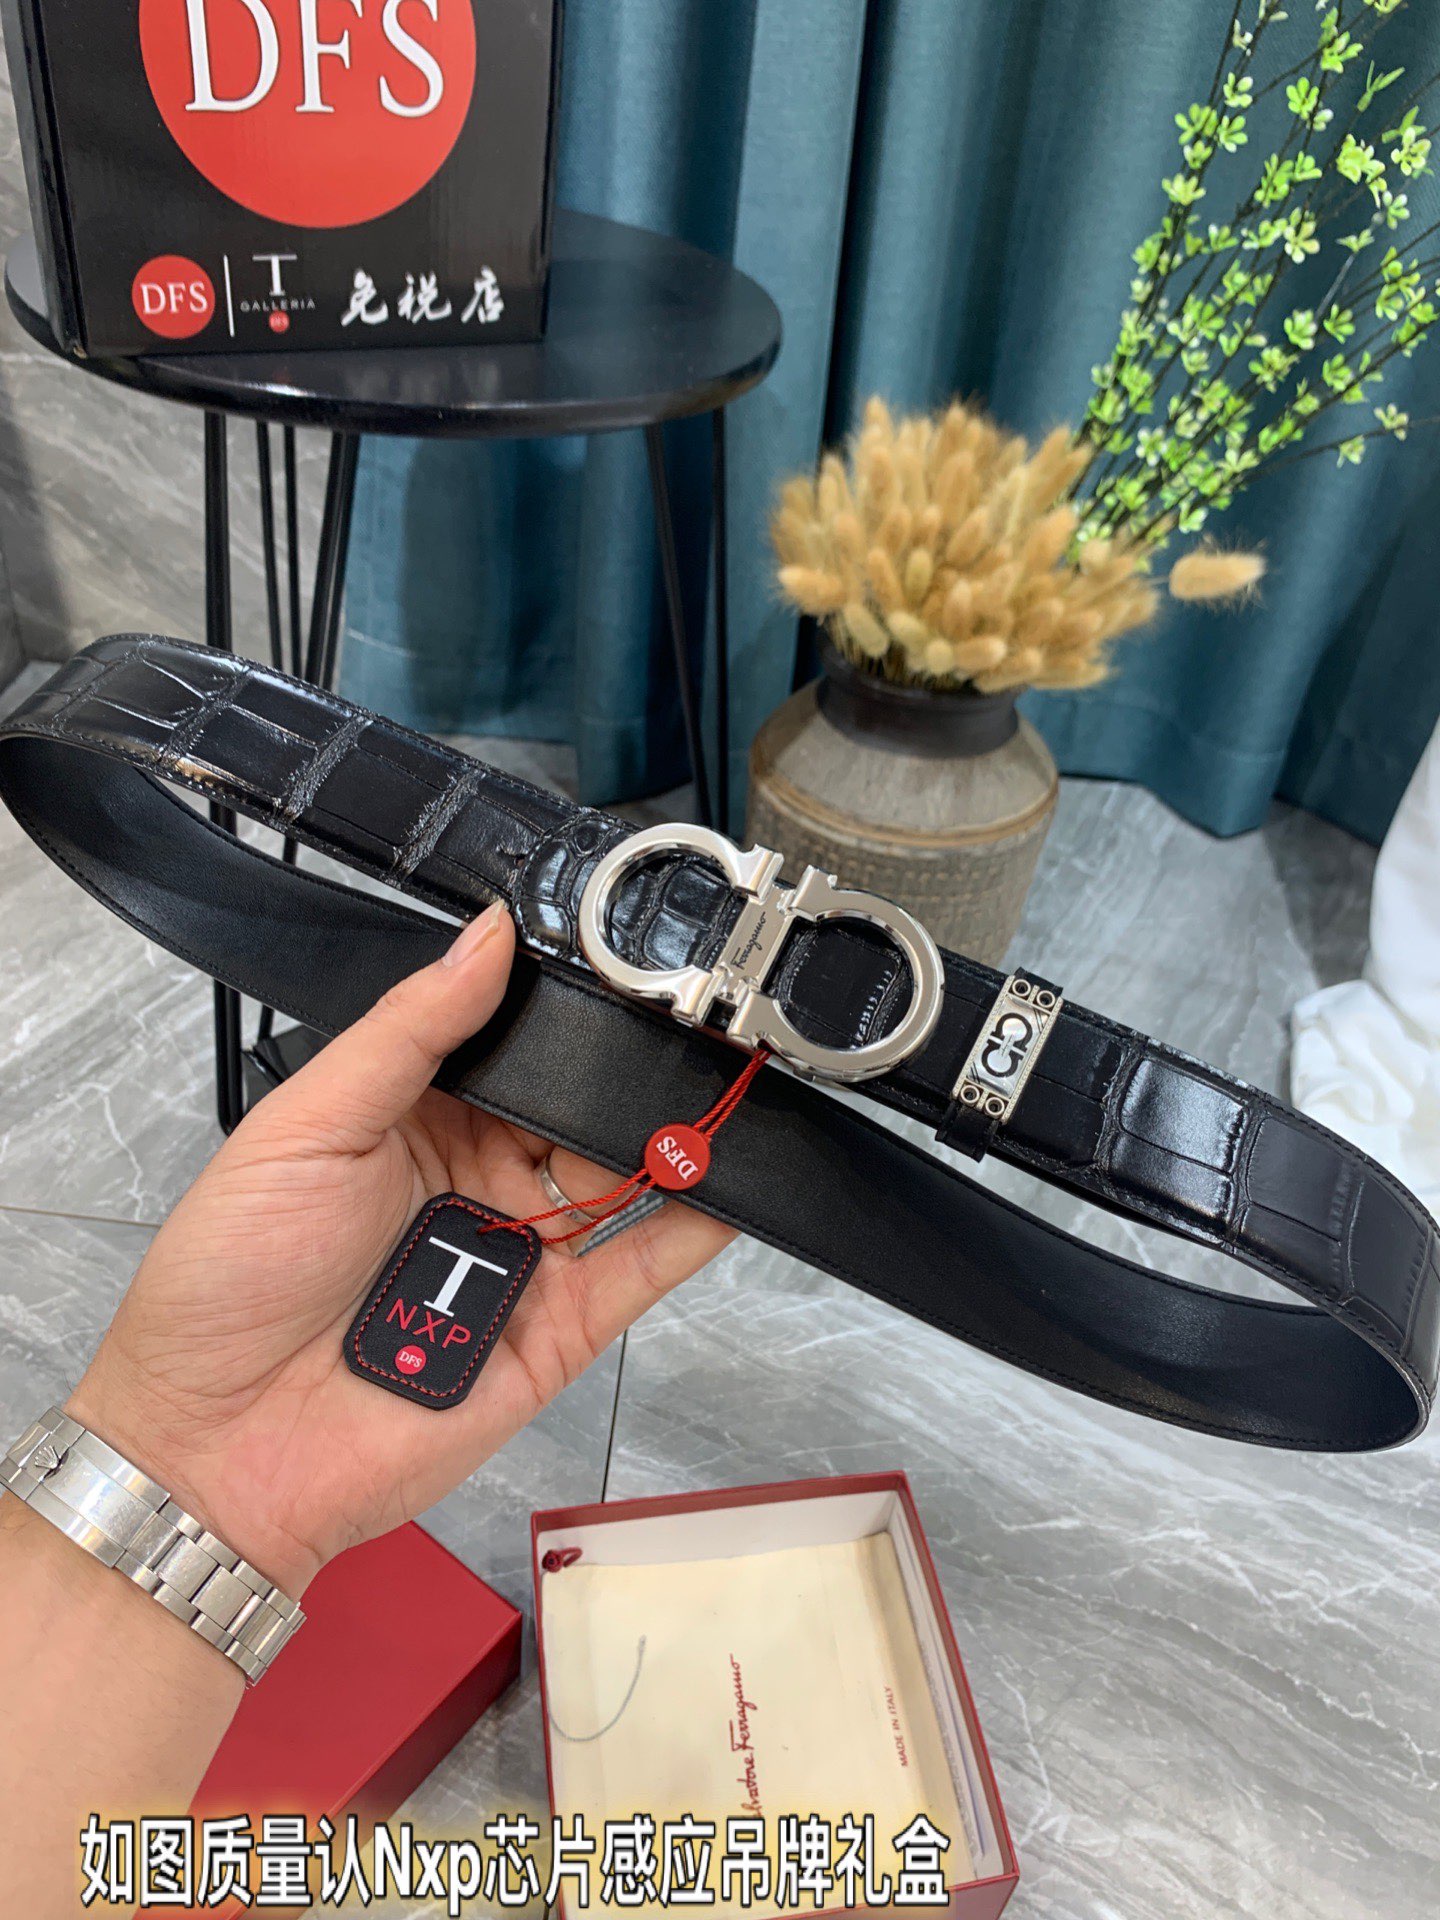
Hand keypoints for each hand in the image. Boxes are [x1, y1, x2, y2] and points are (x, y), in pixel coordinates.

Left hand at [69, 905, 733, 1593]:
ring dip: (673, 1133)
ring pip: (623, 1178)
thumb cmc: (225, 1282)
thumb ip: (408, 1030)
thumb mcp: (306, 1124)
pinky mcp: (561, 1328)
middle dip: (625, 1070)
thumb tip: (486, 936)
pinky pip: (644, 1267)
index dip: (560, 1009)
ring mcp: (524, 1253)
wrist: (216, 1448)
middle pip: (576, 1107)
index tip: (615, 961)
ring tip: (718, 1083)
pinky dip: (697, 1225)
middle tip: (683, 1020)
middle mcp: (476, 1179)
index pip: (510, 1044)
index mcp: (413, 1119)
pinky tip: (732, 1177)